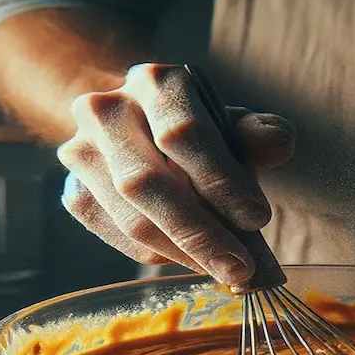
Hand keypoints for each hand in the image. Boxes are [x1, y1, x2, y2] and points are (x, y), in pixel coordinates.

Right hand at [57, 63, 294, 285]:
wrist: (138, 128)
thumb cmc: (198, 131)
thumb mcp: (233, 125)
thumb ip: (259, 134)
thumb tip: (278, 144)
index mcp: (155, 83)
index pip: (183, 134)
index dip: (221, 180)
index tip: (258, 220)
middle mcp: (107, 112)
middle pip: (147, 183)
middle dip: (200, 235)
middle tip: (241, 270)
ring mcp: (81, 155)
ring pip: (131, 220)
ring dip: (184, 255)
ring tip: (225, 270)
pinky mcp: (76, 194)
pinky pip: (120, 241)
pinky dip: (162, 257)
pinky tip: (192, 259)